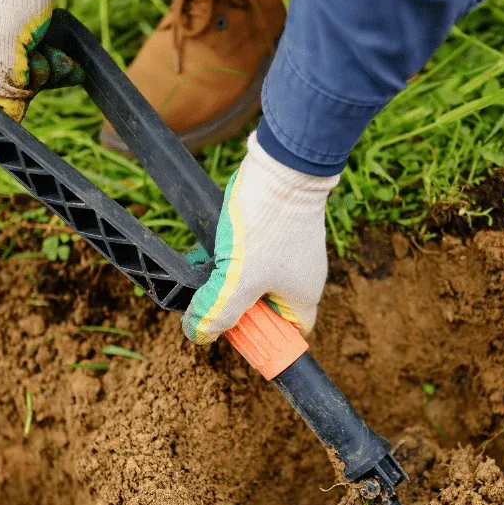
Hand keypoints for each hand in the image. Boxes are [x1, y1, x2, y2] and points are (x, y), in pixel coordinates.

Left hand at [182, 131, 338, 343]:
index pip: (290, 333)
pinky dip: (229, 257)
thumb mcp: (239, 279)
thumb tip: (200, 334)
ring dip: (227, 280)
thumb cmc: (269, 226)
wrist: (281, 167)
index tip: (234, 332)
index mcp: (303, 296)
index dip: (262, 337)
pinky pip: (250, 255)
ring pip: (253, 279)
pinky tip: (210, 250)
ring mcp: (288, 251)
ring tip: (206, 272)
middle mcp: (300, 276)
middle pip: (265, 306)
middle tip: (212, 300)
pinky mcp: (275, 230)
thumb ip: (218, 311)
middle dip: (236, 305)